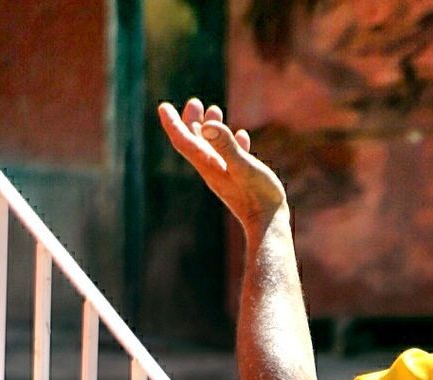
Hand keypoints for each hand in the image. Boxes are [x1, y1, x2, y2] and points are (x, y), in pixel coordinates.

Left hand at [157, 99, 285, 235]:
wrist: (269, 225)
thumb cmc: (258, 197)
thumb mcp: (243, 167)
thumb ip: (227, 146)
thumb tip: (209, 125)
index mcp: (208, 164)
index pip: (183, 140)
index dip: (173, 123)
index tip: (163, 106)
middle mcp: (213, 170)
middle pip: (194, 142)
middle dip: (192, 121)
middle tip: (195, 102)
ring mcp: (226, 176)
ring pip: (211, 148)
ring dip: (210, 129)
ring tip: (216, 110)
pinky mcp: (240, 181)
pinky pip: (230, 158)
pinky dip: (231, 143)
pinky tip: (242, 135)